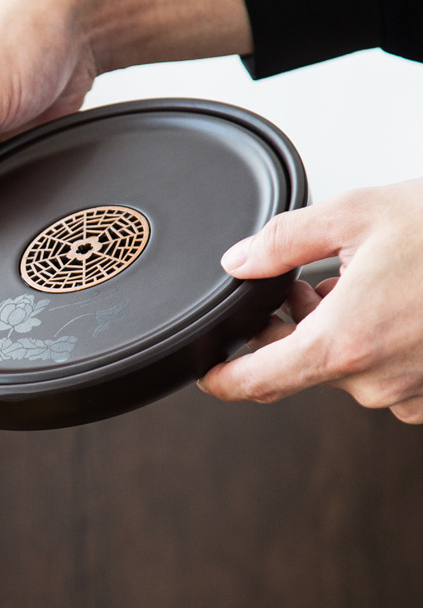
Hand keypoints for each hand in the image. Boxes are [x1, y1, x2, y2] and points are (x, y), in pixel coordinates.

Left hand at [199, 178, 422, 423]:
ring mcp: (412, 391)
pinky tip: (384, 299)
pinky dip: (369, 339)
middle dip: (284, 326)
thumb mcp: (356, 215)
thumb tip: (238, 261)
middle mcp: (378, 380)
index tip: (206, 375)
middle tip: (293, 281)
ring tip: (346, 279)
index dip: (223, 379)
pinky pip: (382, 370)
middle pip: (298, 364)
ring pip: (342, 364)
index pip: (259, 381)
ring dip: (330, 328)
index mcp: (346, 341)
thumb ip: (283, 241)